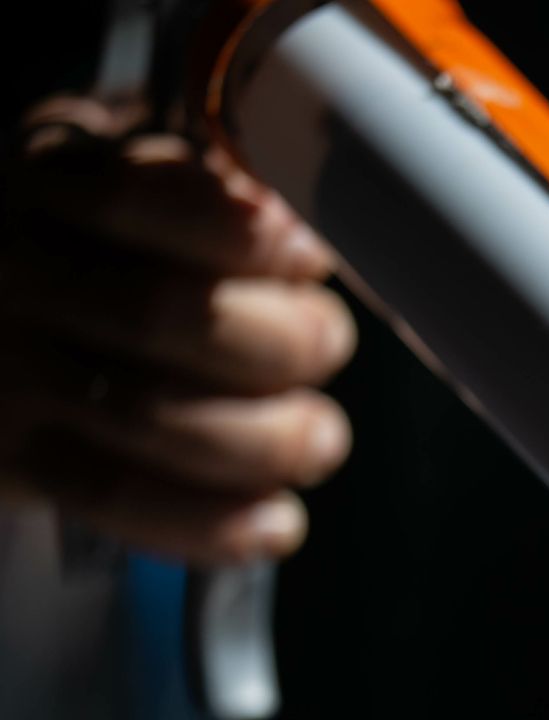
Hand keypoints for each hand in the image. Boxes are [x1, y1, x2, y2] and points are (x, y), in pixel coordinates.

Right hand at [0, 96, 355, 563]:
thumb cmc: (73, 246)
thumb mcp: (108, 174)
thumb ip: (191, 184)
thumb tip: (293, 228)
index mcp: (47, 186)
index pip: (141, 200)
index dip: (246, 236)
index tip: (307, 257)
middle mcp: (18, 277)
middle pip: (166, 314)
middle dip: (283, 341)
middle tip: (324, 346)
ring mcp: (11, 375)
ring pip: (153, 415)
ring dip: (270, 439)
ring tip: (318, 438)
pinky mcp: (15, 460)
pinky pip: (119, 496)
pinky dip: (216, 520)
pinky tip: (276, 521)